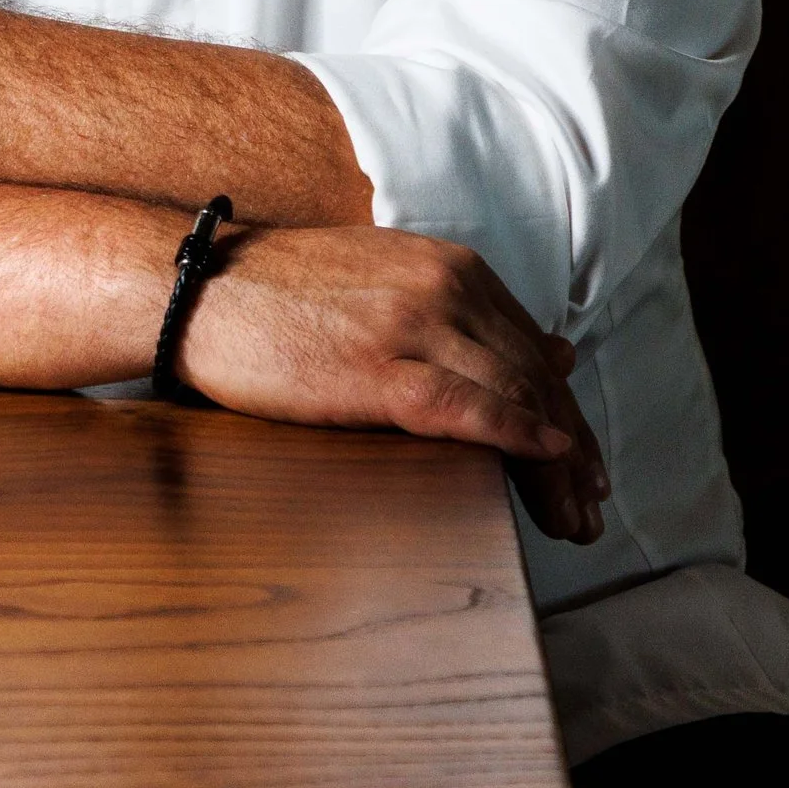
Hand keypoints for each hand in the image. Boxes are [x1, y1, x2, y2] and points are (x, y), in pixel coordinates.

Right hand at [182, 222, 607, 544]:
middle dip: (573, 451)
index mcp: (450, 268)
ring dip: (555, 465)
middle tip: (589, 511)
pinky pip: (466, 407)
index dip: (567, 413)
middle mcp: (445, 288)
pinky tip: (544, 460)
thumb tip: (557, 349)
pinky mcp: (376, 368)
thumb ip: (470, 314)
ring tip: (571, 520)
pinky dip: (516, 434)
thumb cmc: (282, 294)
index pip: (534, 350)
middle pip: (536, 380)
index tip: (584, 467)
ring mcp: (412, 325)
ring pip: (514, 397)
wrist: (199, 286)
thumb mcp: (389, 284)